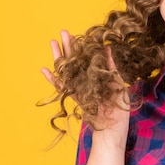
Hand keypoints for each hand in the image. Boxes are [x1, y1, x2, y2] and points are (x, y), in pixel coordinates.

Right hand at [41, 30, 129, 144]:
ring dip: (59, 58)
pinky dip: (54, 79)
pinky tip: (44, 69)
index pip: (88, 59)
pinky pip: (64, 88)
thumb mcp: (119, 86)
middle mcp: (88, 83)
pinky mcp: (76, 99)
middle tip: (62, 32)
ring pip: (68, 71)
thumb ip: (111, 69)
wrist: (113, 132)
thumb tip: (106, 50)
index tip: (78, 34)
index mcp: (99, 78)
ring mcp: (81, 90)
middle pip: (76, 62)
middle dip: (69, 47)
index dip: (83, 47)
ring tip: (52, 43)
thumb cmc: (120, 111)